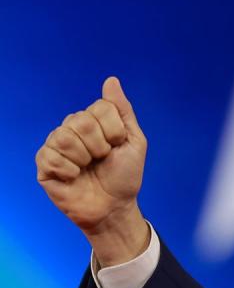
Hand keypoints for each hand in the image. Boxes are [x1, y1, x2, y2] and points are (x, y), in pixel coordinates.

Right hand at [36, 77, 149, 265]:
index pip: (100, 107)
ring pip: (64, 136)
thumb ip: (122, 111)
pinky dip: (69, 171)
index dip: (114, 131)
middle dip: (100, 145)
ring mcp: (56, 146)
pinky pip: (52, 157)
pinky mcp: (45, 165)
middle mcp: (72, 129)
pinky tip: (74, 178)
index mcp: (93, 121)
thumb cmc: (125, 176)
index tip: (117, 147)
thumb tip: (111, 80)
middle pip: (80, 120)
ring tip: (87, 169)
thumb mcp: (134, 141)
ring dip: (84, 158)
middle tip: (102, 160)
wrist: (114, 207)